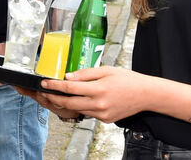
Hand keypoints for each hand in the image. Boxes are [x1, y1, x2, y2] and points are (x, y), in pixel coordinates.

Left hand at [22, 66, 148, 123]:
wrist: (146, 95)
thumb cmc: (128, 80)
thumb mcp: (106, 70)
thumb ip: (85, 74)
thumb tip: (68, 77)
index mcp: (99, 89)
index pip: (70, 88)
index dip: (54, 86)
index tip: (44, 83)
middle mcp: (99, 104)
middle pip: (69, 103)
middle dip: (54, 98)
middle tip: (43, 93)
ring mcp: (102, 114)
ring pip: (77, 110)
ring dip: (64, 104)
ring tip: (54, 96)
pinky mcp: (105, 119)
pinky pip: (88, 113)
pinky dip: (80, 107)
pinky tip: (76, 100)